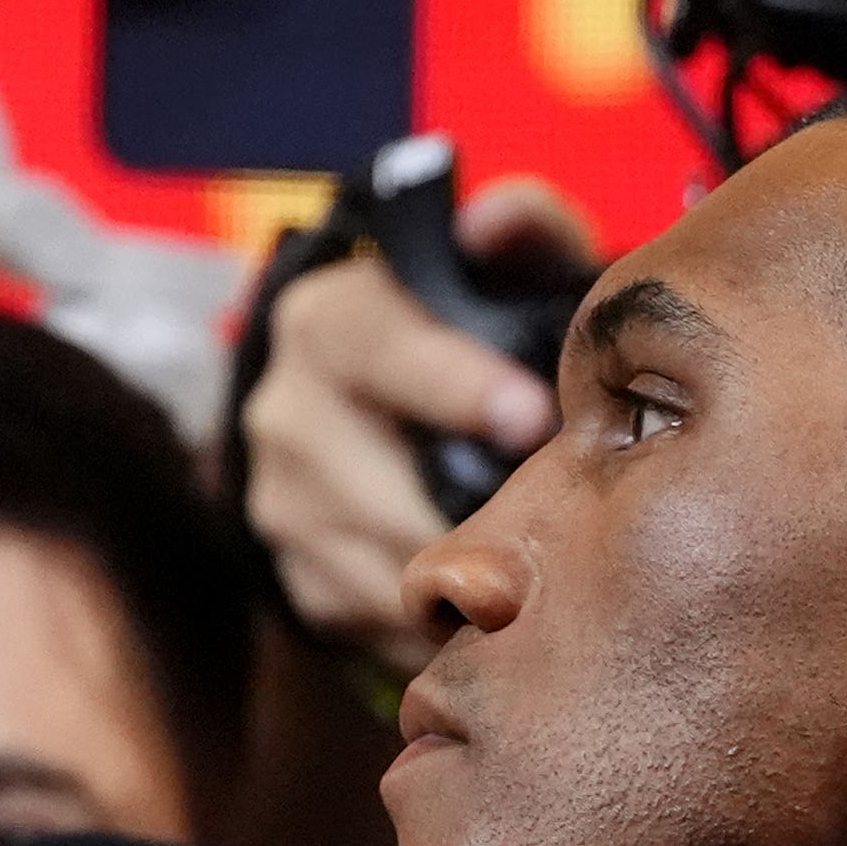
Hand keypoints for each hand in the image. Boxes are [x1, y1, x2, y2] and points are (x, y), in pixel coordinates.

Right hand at [236, 176, 595, 674]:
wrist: (358, 408)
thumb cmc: (458, 335)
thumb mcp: (490, 271)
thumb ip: (518, 233)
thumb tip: (499, 219)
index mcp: (327, 322)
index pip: (379, 347)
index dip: (456, 384)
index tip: (532, 418)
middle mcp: (283, 413)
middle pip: (380, 488)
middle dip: (472, 515)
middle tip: (564, 532)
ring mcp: (282, 506)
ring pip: (381, 569)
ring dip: (463, 582)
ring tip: (543, 578)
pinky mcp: (297, 582)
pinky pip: (378, 625)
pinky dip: (440, 627)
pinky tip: (494, 609)